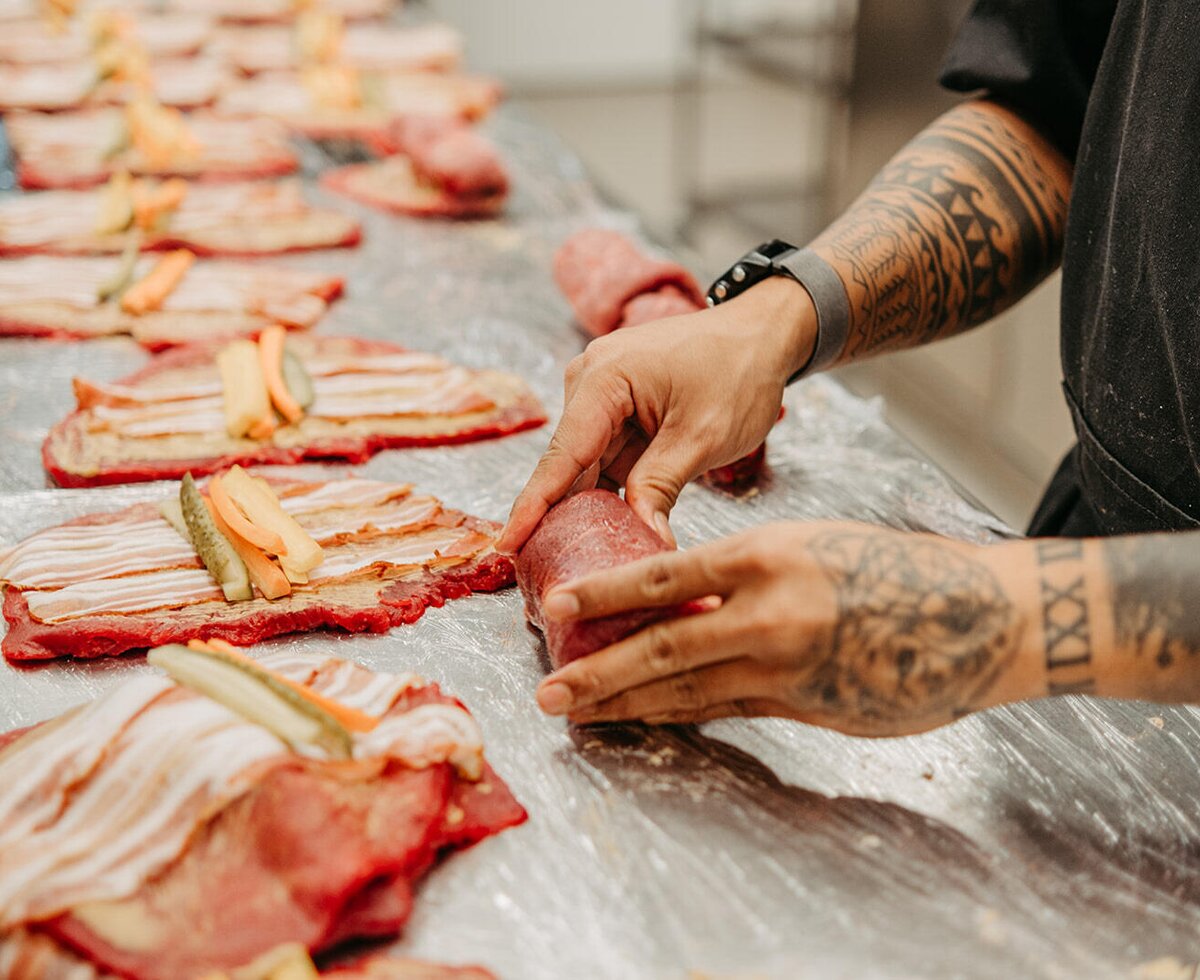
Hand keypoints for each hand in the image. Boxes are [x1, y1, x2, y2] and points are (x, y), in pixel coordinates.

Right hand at [496, 278, 815, 552]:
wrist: (763, 335)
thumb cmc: (738, 369)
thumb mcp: (703, 435)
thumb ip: (661, 486)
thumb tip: (642, 539)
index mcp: (603, 380)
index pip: (561, 456)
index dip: (533, 506)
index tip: (506, 545)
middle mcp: (590, 384)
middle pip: (566, 466)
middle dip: (557, 519)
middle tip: (547, 575)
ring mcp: (600, 397)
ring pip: (584, 469)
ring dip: (586, 511)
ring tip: (576, 564)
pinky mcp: (616, 412)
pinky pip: (603, 461)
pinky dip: (608, 495)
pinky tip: (606, 535)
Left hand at [534, 521, 1042, 735]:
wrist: (982, 615)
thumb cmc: (898, 568)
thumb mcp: (814, 545)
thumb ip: (748, 574)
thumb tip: (681, 602)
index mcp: (767, 555)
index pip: (664, 577)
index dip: (605, 593)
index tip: (558, 606)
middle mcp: (769, 613)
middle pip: (662, 649)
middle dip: (597, 674)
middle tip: (547, 690)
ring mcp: (787, 668)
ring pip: (687, 692)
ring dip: (627, 705)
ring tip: (580, 713)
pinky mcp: (805, 707)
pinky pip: (728, 711)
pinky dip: (682, 716)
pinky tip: (648, 719)